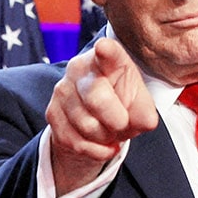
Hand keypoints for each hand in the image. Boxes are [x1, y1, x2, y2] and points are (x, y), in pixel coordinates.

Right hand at [45, 38, 158, 195]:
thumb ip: (145, 112)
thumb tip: (145, 122)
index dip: (106, 51)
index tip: (103, 48)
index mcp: (108, 60)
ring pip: (87, 125)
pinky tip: (101, 143)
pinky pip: (76, 141)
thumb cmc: (121, 103)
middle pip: (97, 99)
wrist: (96, 119)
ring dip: (105, 137)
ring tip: (109, 130)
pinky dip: (95, 150)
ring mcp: (62, 90)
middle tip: (122, 123)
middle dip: (116, 121)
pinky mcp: (52, 112)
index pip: (108, 53)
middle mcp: (80, 69)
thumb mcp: (139, 104)